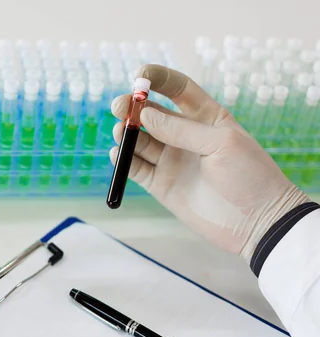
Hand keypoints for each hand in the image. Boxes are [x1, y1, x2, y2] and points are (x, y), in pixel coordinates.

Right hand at [110, 64, 309, 261]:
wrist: (256, 222)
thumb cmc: (249, 176)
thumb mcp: (221, 144)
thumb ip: (182, 129)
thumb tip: (146, 115)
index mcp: (205, 117)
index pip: (177, 89)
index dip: (157, 79)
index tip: (140, 75)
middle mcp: (184, 136)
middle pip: (151, 113)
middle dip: (133, 107)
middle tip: (120, 107)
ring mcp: (171, 160)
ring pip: (139, 140)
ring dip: (126, 133)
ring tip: (121, 133)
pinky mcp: (160, 184)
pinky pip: (136, 167)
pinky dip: (124, 159)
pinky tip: (119, 154)